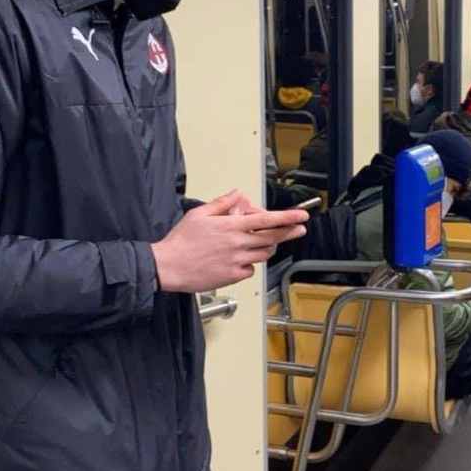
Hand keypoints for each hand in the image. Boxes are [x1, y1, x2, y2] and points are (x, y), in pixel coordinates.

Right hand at [152, 190, 307, 292]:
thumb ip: (221, 203)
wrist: (169, 266)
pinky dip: (250, 263)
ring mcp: (236, 260)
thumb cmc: (181, 241)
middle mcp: (237, 243)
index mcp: (230, 226)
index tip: (301, 216)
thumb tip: (237, 194)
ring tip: (262, 242)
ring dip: (268, 247)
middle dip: (290, 232)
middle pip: (272, 237)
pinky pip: (250, 269)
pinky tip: (240, 259)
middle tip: (300, 229)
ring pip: (264, 254)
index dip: (287, 217)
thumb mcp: (199, 214)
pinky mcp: (232, 275)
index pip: (266, 220)